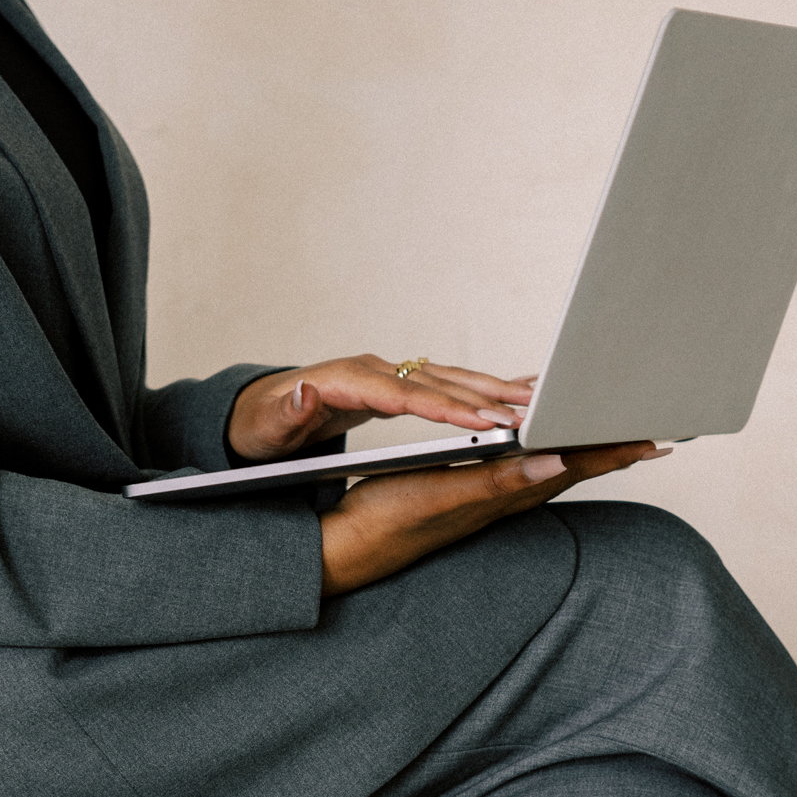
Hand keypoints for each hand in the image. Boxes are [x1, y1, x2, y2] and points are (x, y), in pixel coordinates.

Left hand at [228, 355, 533, 462]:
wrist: (261, 412)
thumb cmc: (264, 425)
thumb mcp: (268, 425)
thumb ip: (290, 411)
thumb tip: (307, 390)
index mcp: (347, 381)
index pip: (404, 396)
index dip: (443, 408)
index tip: (479, 421)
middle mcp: (374, 370)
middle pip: (436, 382)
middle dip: (482, 398)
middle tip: (525, 414)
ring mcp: (389, 374)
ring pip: (448, 379)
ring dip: (491, 389)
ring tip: (536, 400)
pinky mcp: (398, 384)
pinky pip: (446, 384)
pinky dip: (480, 389)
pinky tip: (513, 393)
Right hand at [319, 443, 666, 596]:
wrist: (350, 548)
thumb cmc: (389, 520)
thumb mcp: (444, 495)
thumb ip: (501, 480)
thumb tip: (556, 461)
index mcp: (507, 490)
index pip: (575, 466)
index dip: (616, 451)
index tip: (656, 438)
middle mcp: (506, 496)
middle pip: (574, 467)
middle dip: (614, 449)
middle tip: (654, 433)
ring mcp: (490, 498)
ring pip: (552, 468)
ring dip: (586, 451)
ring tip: (618, 437)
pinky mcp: (471, 495)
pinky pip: (523, 468)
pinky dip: (547, 450)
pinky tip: (550, 444)